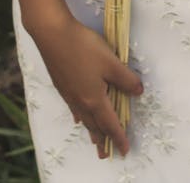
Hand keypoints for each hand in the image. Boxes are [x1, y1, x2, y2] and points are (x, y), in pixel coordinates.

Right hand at [28, 12, 141, 158]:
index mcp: (94, 99)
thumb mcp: (111, 62)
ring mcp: (69, 93)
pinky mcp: (62, 84)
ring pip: (83, 118)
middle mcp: (80, 101)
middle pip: (94, 125)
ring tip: (94, 140)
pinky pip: (74, 108)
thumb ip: (126, 79)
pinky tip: (78, 117)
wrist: (52, 34)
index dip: (119, 137)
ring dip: (91, 130)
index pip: (110, 123)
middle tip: (105, 154)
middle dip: (102, 140)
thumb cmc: (83, 46)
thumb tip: (138, 92)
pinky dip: (80, 116)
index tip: (124, 150)